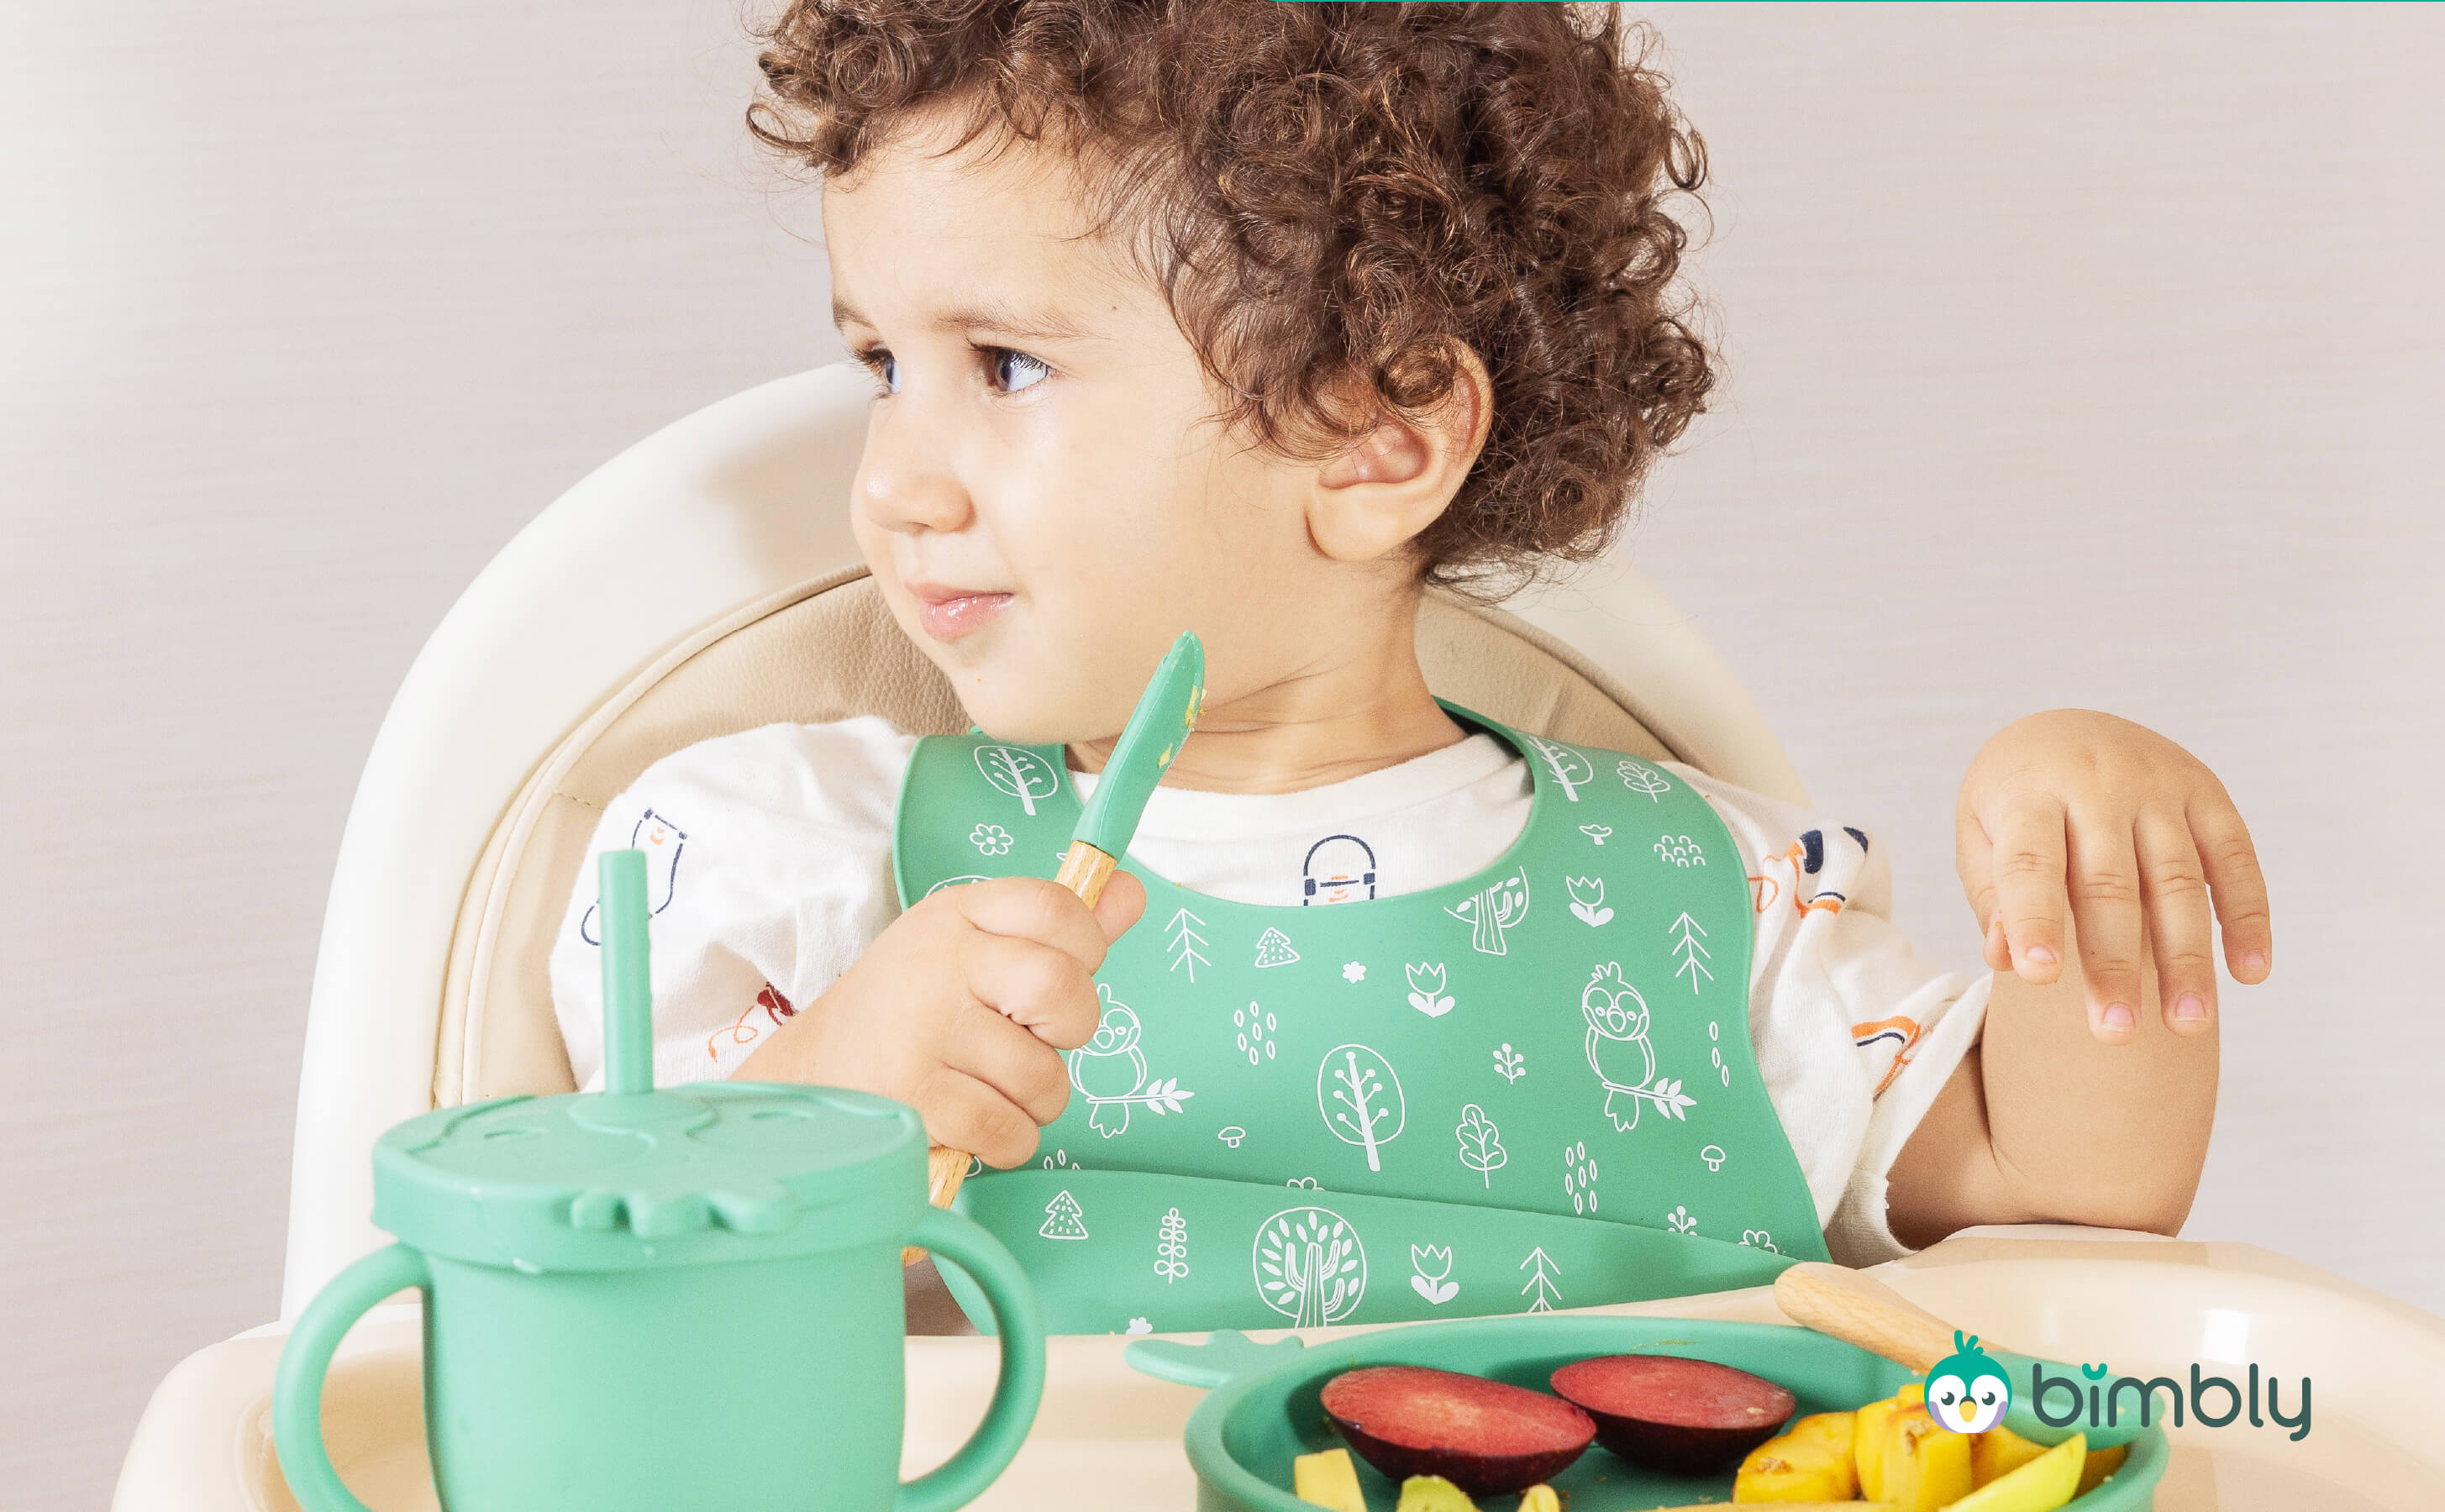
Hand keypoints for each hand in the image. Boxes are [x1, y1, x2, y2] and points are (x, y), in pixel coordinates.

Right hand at [736, 871, 1145, 1165]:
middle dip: (1071, 1031)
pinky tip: (975, 1124)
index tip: (1065, 974)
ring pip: (1044, 1077)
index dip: (1086, 947)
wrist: (813, 1075)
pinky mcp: (913, 1095)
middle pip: (1063, 989)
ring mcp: (922, 1028)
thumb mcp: (974, 948)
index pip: (1056, 906)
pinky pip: (1010, 1130)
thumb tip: (1133, 893)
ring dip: (1035, 1099)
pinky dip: (1009, 1141)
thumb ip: (1058, 928)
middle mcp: (939, 961)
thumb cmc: (909, 1010)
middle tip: (1035, 1040)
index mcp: (957, 913)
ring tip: (992, 1086)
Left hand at [1956, 709, 2269, 1042]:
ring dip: (2187, 958)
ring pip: (2178, 880)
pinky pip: (2235, 857)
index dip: (2035, 919)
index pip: (2031, 862)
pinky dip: (2247, 916)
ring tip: (2189, 1027)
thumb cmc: (2012, 804)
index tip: (2039, 979)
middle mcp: (2099, 782)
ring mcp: (2160, 784)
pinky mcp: (2207, 792)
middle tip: (2115, 1036)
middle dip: (2114, 963)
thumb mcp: (1980, 835)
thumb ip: (1993, 895)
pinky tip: (2250, 973)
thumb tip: (2008, 959)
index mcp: (2030, 791)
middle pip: (2109, 883)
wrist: (2062, 730)